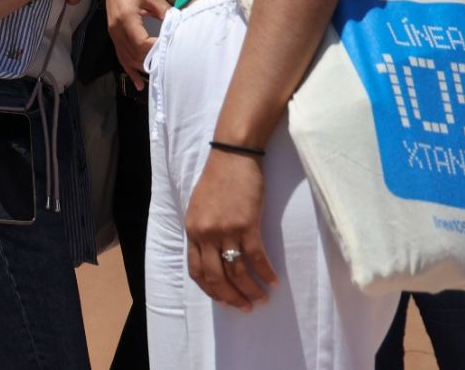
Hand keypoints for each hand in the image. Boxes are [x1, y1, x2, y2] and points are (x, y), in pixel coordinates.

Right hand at [104, 0, 168, 87]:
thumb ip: (165, 12)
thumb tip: (179, 27)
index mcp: (126, 18)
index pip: (141, 42)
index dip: (156, 50)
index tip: (171, 51)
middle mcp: (116, 29)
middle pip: (134, 54)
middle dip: (151, 61)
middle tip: (170, 66)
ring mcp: (113, 35)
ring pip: (127, 59)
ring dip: (142, 68)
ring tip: (159, 77)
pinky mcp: (114, 38)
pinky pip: (121, 58)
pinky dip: (130, 72)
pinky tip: (139, 84)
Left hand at [185, 150, 276, 310]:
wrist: (232, 156)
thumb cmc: (218, 179)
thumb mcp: (199, 207)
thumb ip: (202, 230)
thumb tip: (211, 254)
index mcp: (192, 230)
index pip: (196, 270)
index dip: (210, 290)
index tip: (223, 300)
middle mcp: (205, 234)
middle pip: (216, 277)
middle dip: (231, 297)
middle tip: (245, 307)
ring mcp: (226, 230)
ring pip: (237, 271)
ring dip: (250, 290)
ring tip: (261, 299)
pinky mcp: (247, 225)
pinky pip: (256, 257)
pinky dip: (265, 272)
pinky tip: (272, 280)